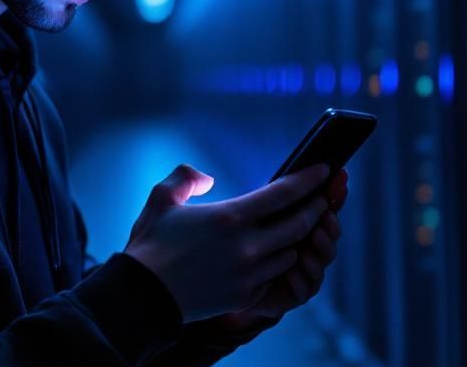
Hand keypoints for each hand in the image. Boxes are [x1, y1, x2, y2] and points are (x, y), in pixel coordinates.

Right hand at [124, 162, 331, 322]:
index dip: (308, 180)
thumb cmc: (151, 245)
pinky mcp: (246, 296)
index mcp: (230, 217)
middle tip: (322, 199)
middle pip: (299, 225)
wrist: (143, 295)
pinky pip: (274, 277)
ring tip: (299, 227)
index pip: (283, 194)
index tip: (323, 170)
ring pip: (290, 253)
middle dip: (316, 209)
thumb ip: (187, 178)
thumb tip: (207, 178)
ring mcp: (249, 275)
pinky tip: (274, 255)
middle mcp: (247, 246)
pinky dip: (277, 264)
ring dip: (297, 239)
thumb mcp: (162, 198)